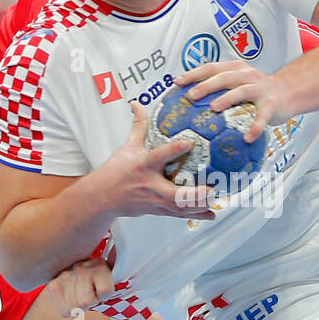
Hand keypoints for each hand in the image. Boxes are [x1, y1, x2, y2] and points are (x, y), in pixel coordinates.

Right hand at [44, 257, 114, 316]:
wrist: (83, 273)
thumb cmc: (102, 283)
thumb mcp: (115, 282)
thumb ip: (120, 289)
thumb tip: (129, 300)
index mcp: (99, 265)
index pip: (105, 290)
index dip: (106, 296)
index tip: (104, 291)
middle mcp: (80, 267)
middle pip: (87, 301)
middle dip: (91, 302)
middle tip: (91, 295)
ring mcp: (64, 276)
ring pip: (75, 307)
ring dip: (80, 307)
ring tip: (81, 296)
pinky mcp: (53, 286)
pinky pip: (64, 312)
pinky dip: (69, 311)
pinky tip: (72, 300)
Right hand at [98, 102, 216, 218]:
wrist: (102, 197)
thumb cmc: (115, 171)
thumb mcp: (128, 147)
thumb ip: (139, 126)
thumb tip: (137, 104)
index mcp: (142, 165)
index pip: (158, 156)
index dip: (174, 149)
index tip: (189, 142)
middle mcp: (150, 185)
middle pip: (174, 193)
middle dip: (194, 194)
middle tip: (212, 189)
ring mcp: (154, 200)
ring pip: (179, 208)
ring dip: (199, 206)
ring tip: (217, 201)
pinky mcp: (157, 210)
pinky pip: (178, 214)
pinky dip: (195, 215)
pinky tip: (211, 214)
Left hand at [174, 60, 292, 142]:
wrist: (288, 93)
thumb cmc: (257, 91)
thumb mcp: (237, 84)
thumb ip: (219, 90)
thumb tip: (188, 103)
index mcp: (235, 69)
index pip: (211, 68)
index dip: (194, 73)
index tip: (177, 82)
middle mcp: (247, 75)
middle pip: (224, 77)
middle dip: (206, 85)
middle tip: (191, 96)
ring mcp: (260, 88)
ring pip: (242, 91)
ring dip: (227, 99)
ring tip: (214, 108)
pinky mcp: (272, 103)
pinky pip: (262, 116)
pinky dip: (255, 127)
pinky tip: (247, 138)